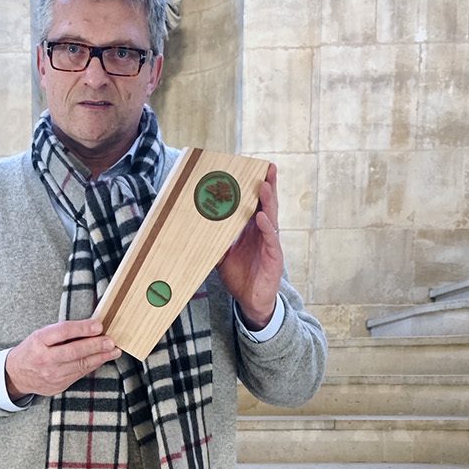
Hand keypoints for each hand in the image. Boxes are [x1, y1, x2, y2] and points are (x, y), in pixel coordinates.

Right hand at [5, 318, 120, 400]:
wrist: (16, 375)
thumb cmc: (32, 350)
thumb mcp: (40, 336)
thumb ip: (62, 332)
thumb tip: (90, 327)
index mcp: (39, 341)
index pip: (63, 332)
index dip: (82, 328)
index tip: (98, 325)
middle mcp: (45, 359)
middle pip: (74, 351)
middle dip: (95, 345)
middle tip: (110, 341)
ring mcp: (52, 375)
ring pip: (80, 365)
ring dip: (100, 357)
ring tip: (114, 351)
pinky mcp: (59, 385)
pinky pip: (79, 374)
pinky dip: (92, 365)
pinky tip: (102, 359)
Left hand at [218, 162, 282, 328]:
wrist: (251, 301)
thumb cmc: (241, 276)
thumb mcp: (222, 256)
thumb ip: (214, 241)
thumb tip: (194, 231)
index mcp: (252, 230)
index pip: (255, 204)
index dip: (255, 188)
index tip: (253, 169)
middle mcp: (263, 233)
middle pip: (267, 205)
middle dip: (268, 186)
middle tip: (268, 168)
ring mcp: (270, 244)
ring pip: (272, 217)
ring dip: (268, 201)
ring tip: (265, 186)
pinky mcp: (274, 257)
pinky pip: (271, 239)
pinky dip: (267, 228)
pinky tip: (263, 218)